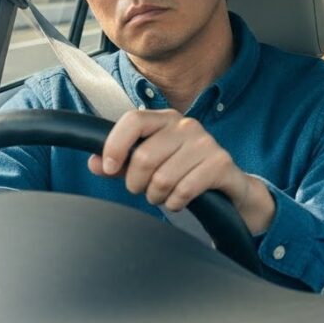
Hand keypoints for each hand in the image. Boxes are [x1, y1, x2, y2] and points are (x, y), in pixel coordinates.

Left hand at [90, 109, 274, 233]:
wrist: (230, 188)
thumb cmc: (184, 173)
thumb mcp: (150, 166)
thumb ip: (121, 164)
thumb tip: (93, 163)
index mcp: (166, 119)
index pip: (133, 120)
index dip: (115, 145)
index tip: (108, 167)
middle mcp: (187, 125)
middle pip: (144, 157)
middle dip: (137, 184)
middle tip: (144, 190)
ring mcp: (206, 143)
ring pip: (163, 178)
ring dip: (157, 196)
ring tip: (163, 196)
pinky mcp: (220, 163)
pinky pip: (184, 190)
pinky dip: (175, 202)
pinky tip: (179, 200)